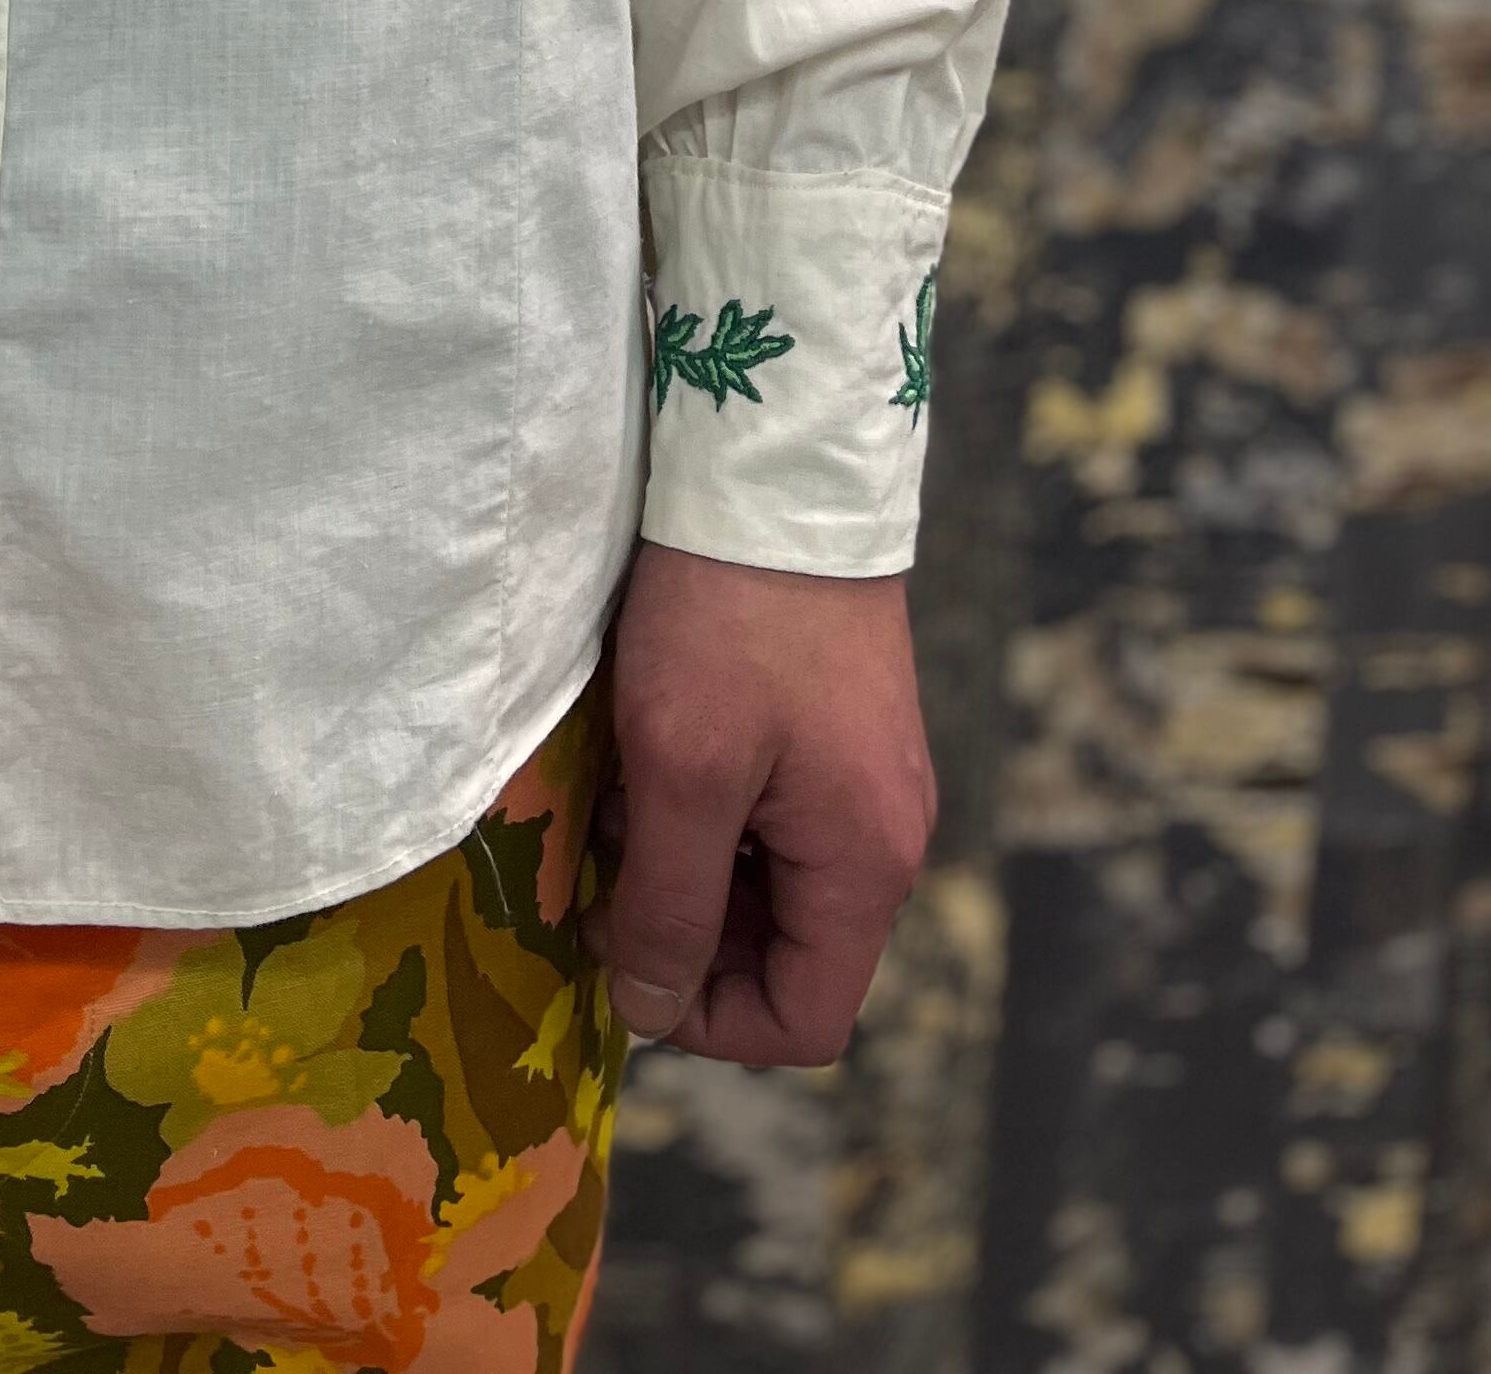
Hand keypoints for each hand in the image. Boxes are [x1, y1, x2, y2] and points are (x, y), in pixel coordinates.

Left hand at [582, 538, 934, 1067]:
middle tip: (606, 866)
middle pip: (786, 953)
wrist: (777, 470)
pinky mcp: (838, 730)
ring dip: (685, 863)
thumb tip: (651, 1008)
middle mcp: (884, 835)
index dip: (707, 1017)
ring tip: (623, 796)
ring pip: (768, 882)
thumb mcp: (681, 770)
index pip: (804, 1019)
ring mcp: (865, 780)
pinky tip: (652, 751)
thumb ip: (670, 902)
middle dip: (686, 928)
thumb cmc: (728, 621)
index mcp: (866, 866)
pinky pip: (770, 816)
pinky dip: (704, 808)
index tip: (623, 956)